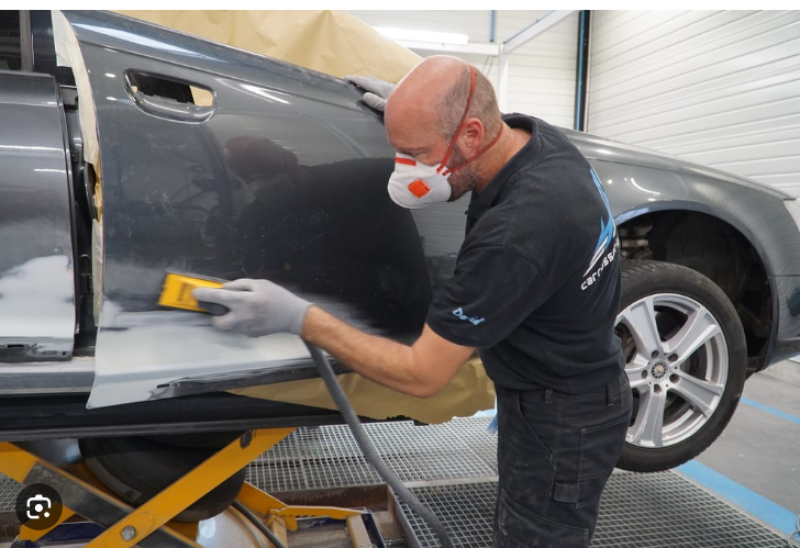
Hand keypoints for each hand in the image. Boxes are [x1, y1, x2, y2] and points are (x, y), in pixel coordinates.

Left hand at [192, 279, 311, 337]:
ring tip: (238, 311)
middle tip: (221, 309)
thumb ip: (239, 285)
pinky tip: (250, 316)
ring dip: (227, 320)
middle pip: (217, 322)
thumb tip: (224, 289)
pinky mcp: (251, 335)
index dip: (203, 295)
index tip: (194, 293)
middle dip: (215, 316)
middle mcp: (242, 317)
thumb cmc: (277, 296)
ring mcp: (246, 328)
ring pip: (227, 328)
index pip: (218, 297)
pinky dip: (239, 323)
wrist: (293, 316)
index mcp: (244, 301)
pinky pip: (238, 329)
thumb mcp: (259, 283)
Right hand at [345, 75, 395, 111]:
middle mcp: (385, 85)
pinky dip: (374, 84)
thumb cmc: (400, 108)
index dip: (355, 80)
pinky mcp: (395, 90)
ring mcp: (390, 87)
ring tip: (361, 83)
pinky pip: (381, 84)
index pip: (365, 82)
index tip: (346, 77)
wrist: (416, 108)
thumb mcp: (388, 107)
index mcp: (381, 89)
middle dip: (360, 79)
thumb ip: (376, 102)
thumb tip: (365, 96)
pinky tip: (377, 89)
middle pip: (370, 80)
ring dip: (367, 81)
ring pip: (376, 81)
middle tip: (351, 80)